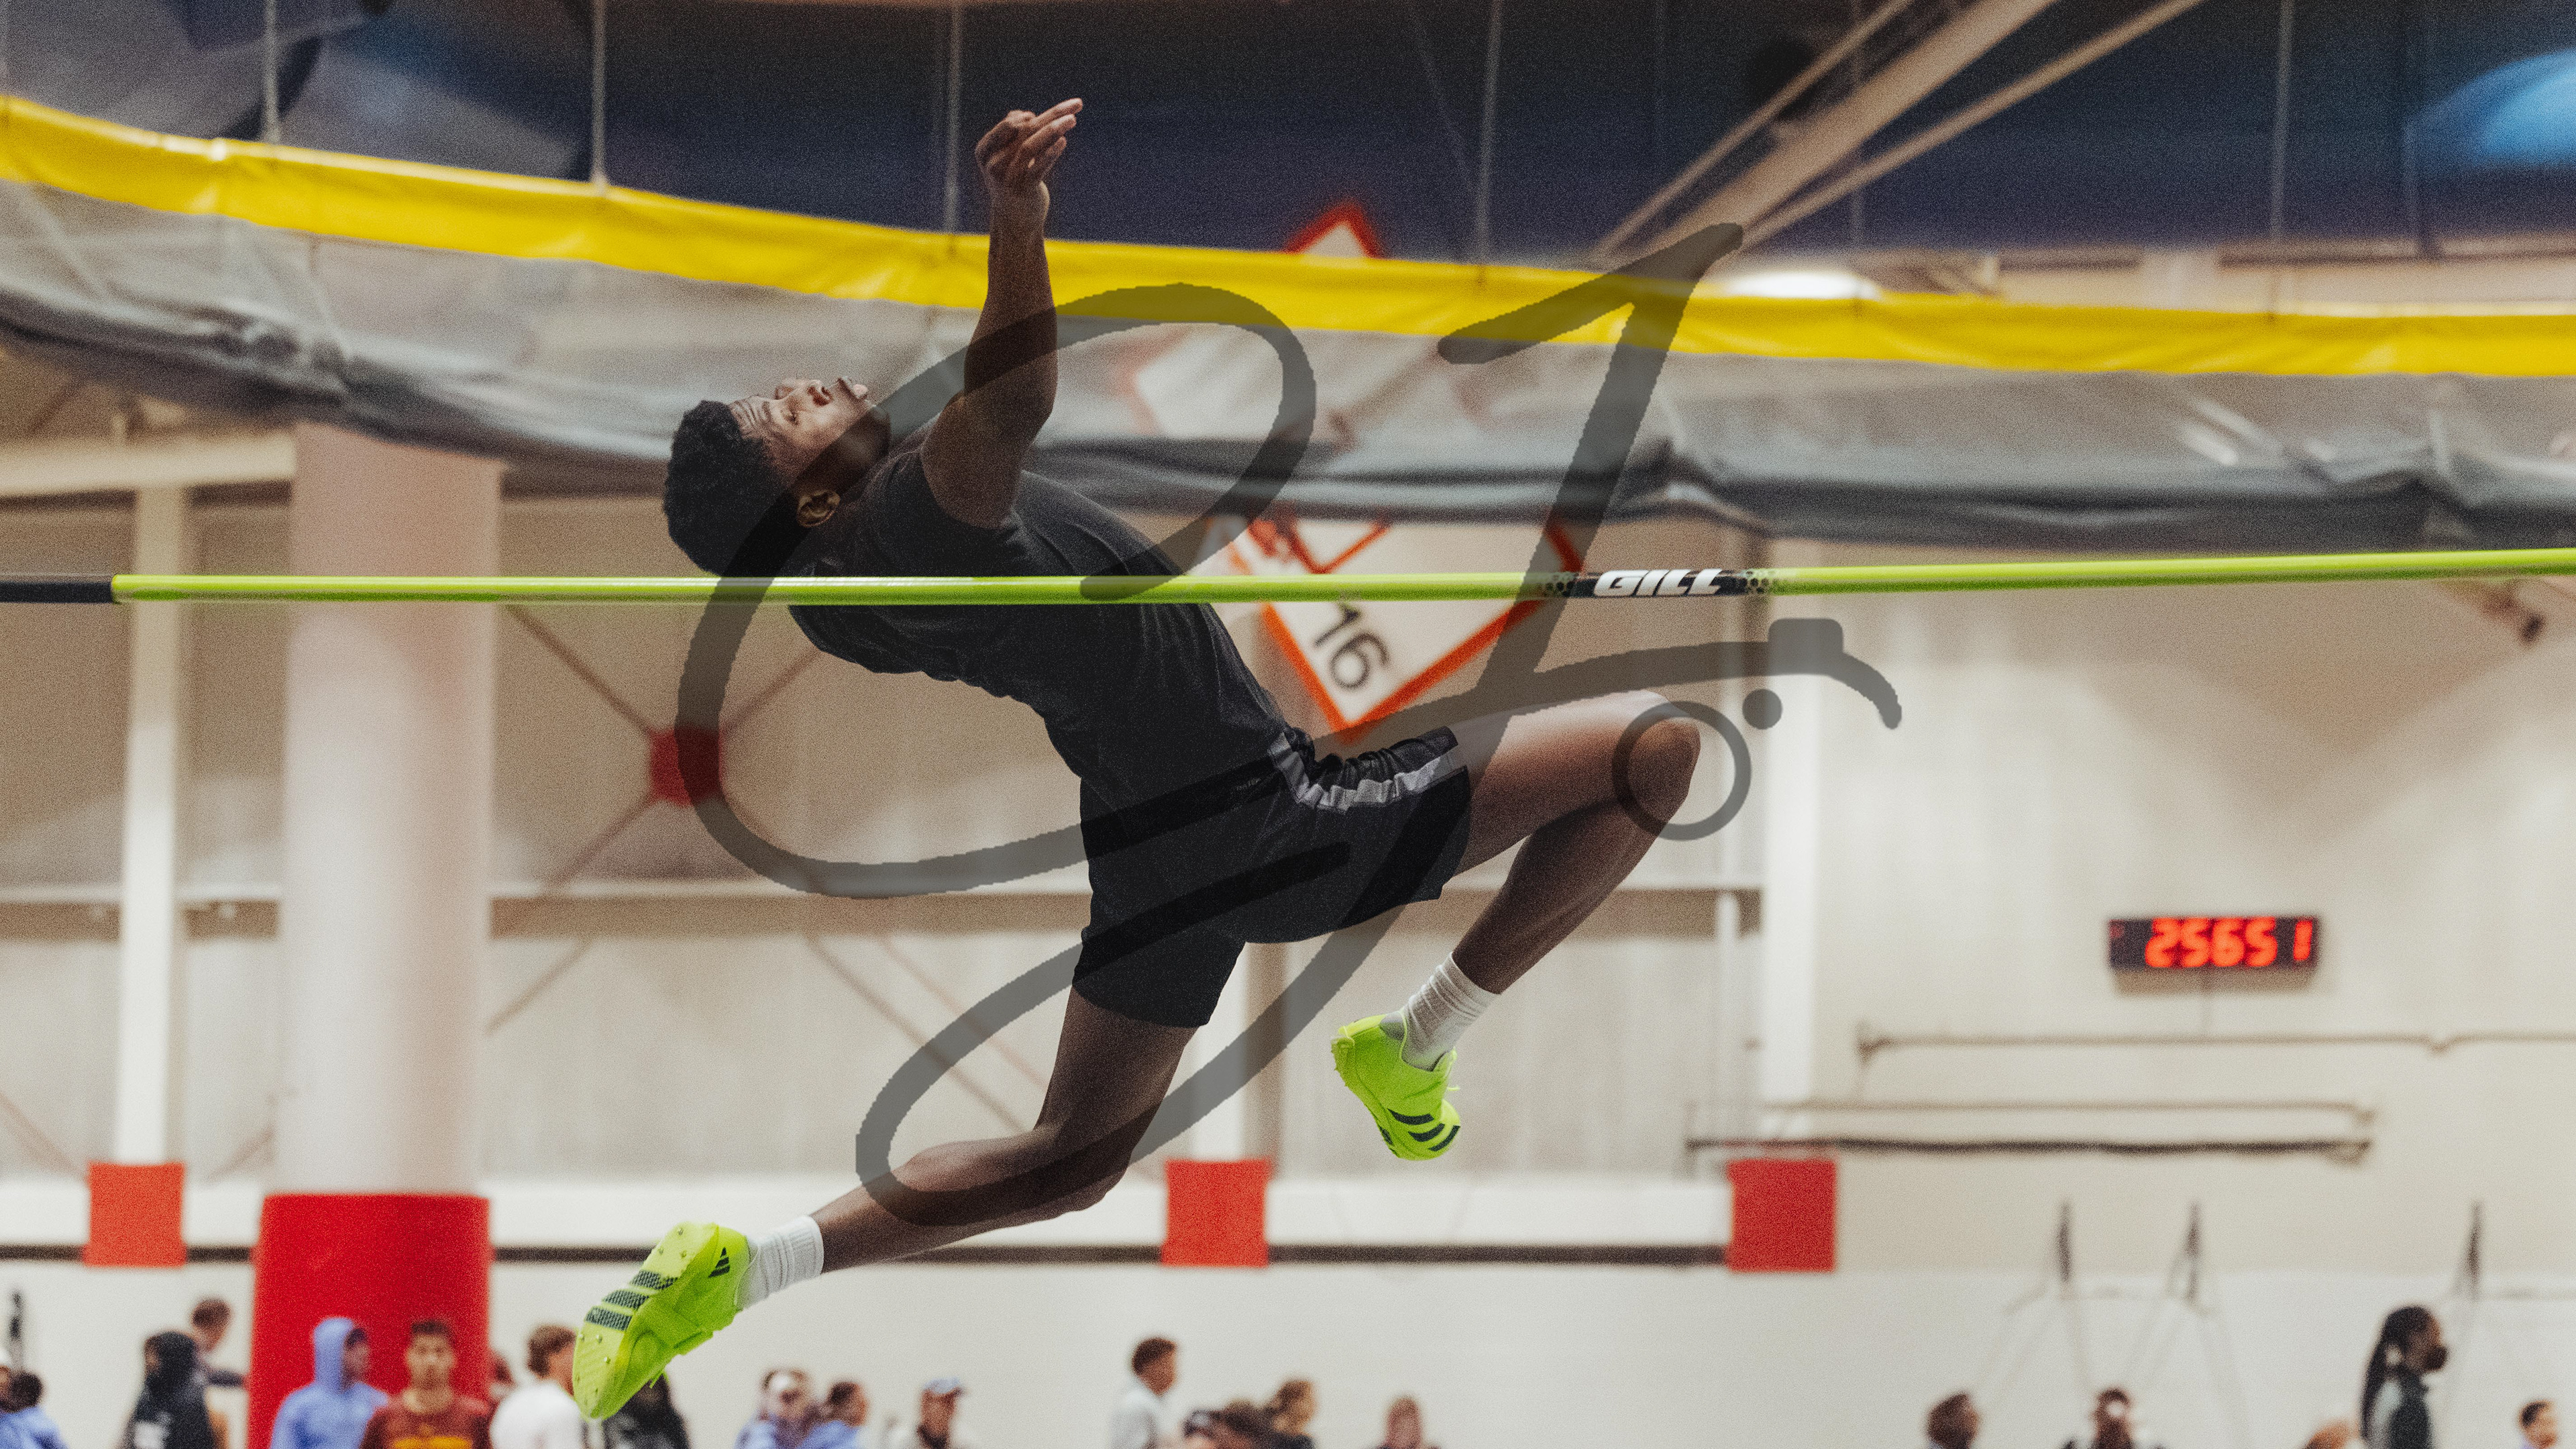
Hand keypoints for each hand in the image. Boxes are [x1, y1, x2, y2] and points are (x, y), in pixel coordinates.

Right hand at [976, 98, 1079, 225]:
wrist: (1014, 221)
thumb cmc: (1012, 183)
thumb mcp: (1007, 159)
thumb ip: (1013, 136)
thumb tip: (1023, 114)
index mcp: (985, 150)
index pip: (1010, 124)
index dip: (1029, 116)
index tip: (1047, 116)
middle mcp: (993, 162)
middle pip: (1024, 130)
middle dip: (1051, 115)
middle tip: (1076, 106)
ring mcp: (1007, 176)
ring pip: (1029, 146)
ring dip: (1054, 129)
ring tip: (1073, 120)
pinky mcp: (1023, 189)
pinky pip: (1038, 167)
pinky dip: (1051, 153)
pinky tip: (1063, 142)